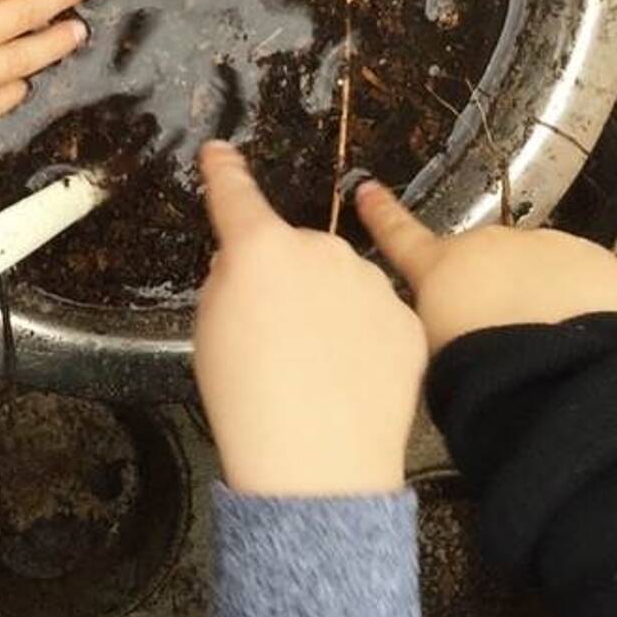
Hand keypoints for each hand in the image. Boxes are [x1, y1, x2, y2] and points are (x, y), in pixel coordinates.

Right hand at [193, 143, 425, 496]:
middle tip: (273, 335)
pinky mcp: (407, 320)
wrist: (318, 465)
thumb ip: (228, 279)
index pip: (234, 194)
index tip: (219, 151)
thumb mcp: (209, 329)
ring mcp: (371, 281)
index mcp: (260, 247)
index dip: (223, 171)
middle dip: (284, 277)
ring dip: (328, 305)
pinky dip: (363, 335)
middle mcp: (320, 248)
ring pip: (341, 280)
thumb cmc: (246, 400)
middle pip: (294, 249)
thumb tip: (246, 262)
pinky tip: (351, 377)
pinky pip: (377, 314)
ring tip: (316, 368)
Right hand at [357, 180, 616, 354]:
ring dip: (543, 294)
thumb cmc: (477, 374)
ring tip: (547, 342)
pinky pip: (587, 277)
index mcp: (436, 268)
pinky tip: (581, 334)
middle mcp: (484, 244)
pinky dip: (588, 301)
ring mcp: (541, 244)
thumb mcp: (430, 349)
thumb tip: (449, 323)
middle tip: (506, 334)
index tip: (368, 189)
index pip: (400, 235)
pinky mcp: (589, 258)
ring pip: (541, 267)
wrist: (546, 376)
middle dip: (498, 287)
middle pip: (488, 260)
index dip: (382, 213)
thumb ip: (436, 319)